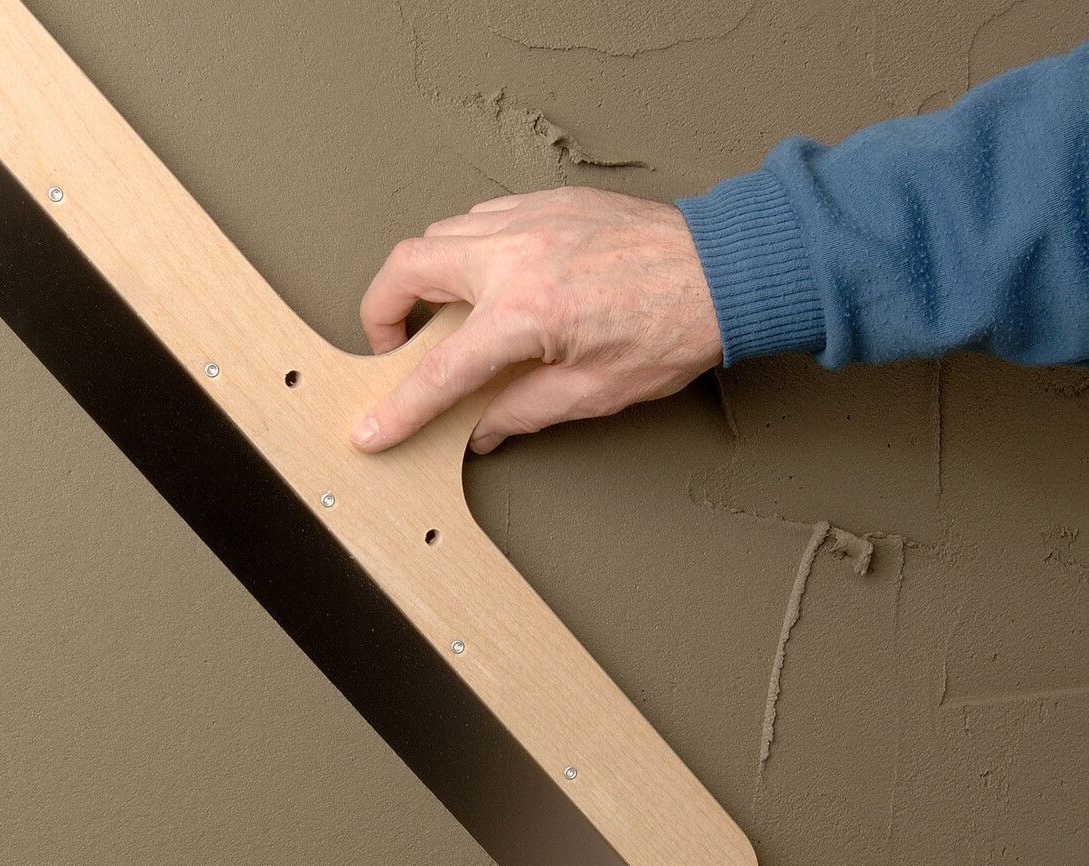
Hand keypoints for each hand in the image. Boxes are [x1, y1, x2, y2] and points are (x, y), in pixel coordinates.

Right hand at [350, 186, 723, 453]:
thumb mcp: (596, 391)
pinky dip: (469, 248)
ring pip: (439, 234)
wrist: (729, 269)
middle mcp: (514, 256)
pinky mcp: (548, 200)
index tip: (371, 429)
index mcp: (525, 313)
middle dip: (382, 311)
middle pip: (406, 269)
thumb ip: (524, 410)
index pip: (439, 371)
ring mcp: (529, 219)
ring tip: (446, 315)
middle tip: (394, 347)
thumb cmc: (675, 328)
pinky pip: (481, 218)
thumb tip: (480, 428)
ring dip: (426, 277)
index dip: (399, 408)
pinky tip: (489, 278)